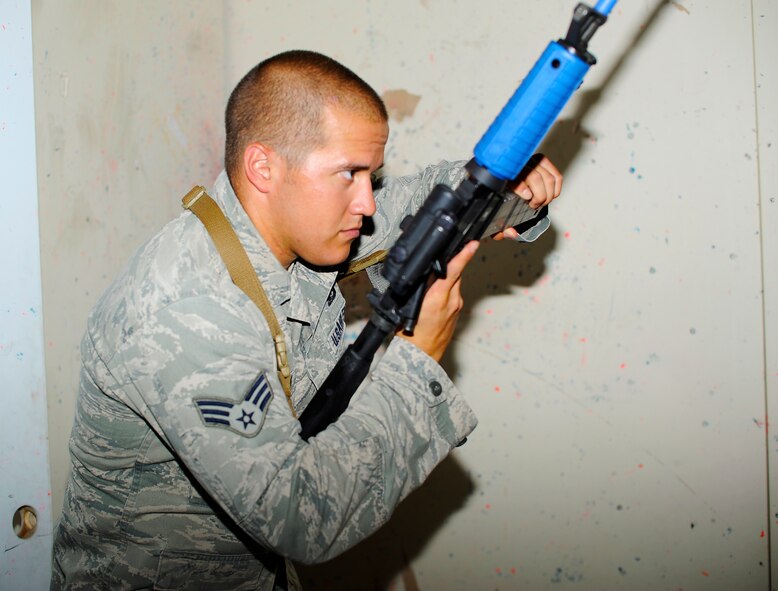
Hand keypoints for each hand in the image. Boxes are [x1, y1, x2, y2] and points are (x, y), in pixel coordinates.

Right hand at [397, 240, 478, 361]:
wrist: (421, 357)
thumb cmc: (412, 336)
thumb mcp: (408, 306)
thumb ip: (419, 288)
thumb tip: (424, 273)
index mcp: (439, 298)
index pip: (454, 270)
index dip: (464, 255)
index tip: (472, 244)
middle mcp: (452, 301)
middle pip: (455, 274)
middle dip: (449, 264)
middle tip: (441, 256)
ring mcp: (456, 307)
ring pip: (454, 284)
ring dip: (446, 278)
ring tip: (432, 281)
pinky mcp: (457, 313)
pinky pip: (453, 294)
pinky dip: (447, 290)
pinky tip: (434, 295)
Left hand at [493, 154, 561, 240]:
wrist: (500, 185)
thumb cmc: (498, 201)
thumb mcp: (495, 217)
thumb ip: (499, 228)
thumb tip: (512, 233)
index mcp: (502, 177)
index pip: (513, 176)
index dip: (522, 187)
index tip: (527, 198)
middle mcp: (517, 166)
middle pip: (535, 177)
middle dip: (539, 196)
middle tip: (534, 206)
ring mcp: (529, 162)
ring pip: (548, 177)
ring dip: (548, 194)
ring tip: (540, 202)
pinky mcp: (540, 161)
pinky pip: (556, 176)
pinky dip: (556, 189)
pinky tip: (549, 195)